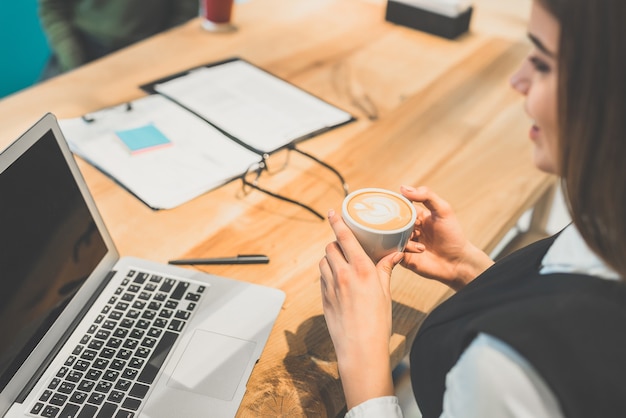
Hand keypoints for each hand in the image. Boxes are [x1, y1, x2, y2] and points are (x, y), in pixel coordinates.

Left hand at [319, 209, 401, 408]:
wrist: (361, 348)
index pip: (345, 238)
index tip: (332, 212)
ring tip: (342, 264)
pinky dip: (328, 274)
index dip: (337, 222)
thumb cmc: (378, 321)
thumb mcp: (385, 292)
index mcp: (362, 270)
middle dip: (336, 244)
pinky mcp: (324, 298)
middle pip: (331, 247)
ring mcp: (330, 286)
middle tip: (345, 248)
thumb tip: (393, 255)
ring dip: (330, 259)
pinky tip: (338, 281)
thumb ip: (385, 270)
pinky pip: (322, 278)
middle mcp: (343, 274)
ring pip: (324, 261)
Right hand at [400, 185, 493, 289]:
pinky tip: (420, 250)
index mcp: (414, 215)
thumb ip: (426, 196)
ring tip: (420, 240)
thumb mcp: (443, 210)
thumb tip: (403, 188)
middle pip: (391, 222)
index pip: (398, 206)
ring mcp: (403, 242)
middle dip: (397, 224)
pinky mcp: (402, 257)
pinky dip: (404, 249)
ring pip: (390, 236)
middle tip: (415, 228)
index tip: (400, 209)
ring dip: (403, 237)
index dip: (396, 206)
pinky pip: (392, 251)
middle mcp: (407, 228)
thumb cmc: (453, 235)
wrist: (457, 262)